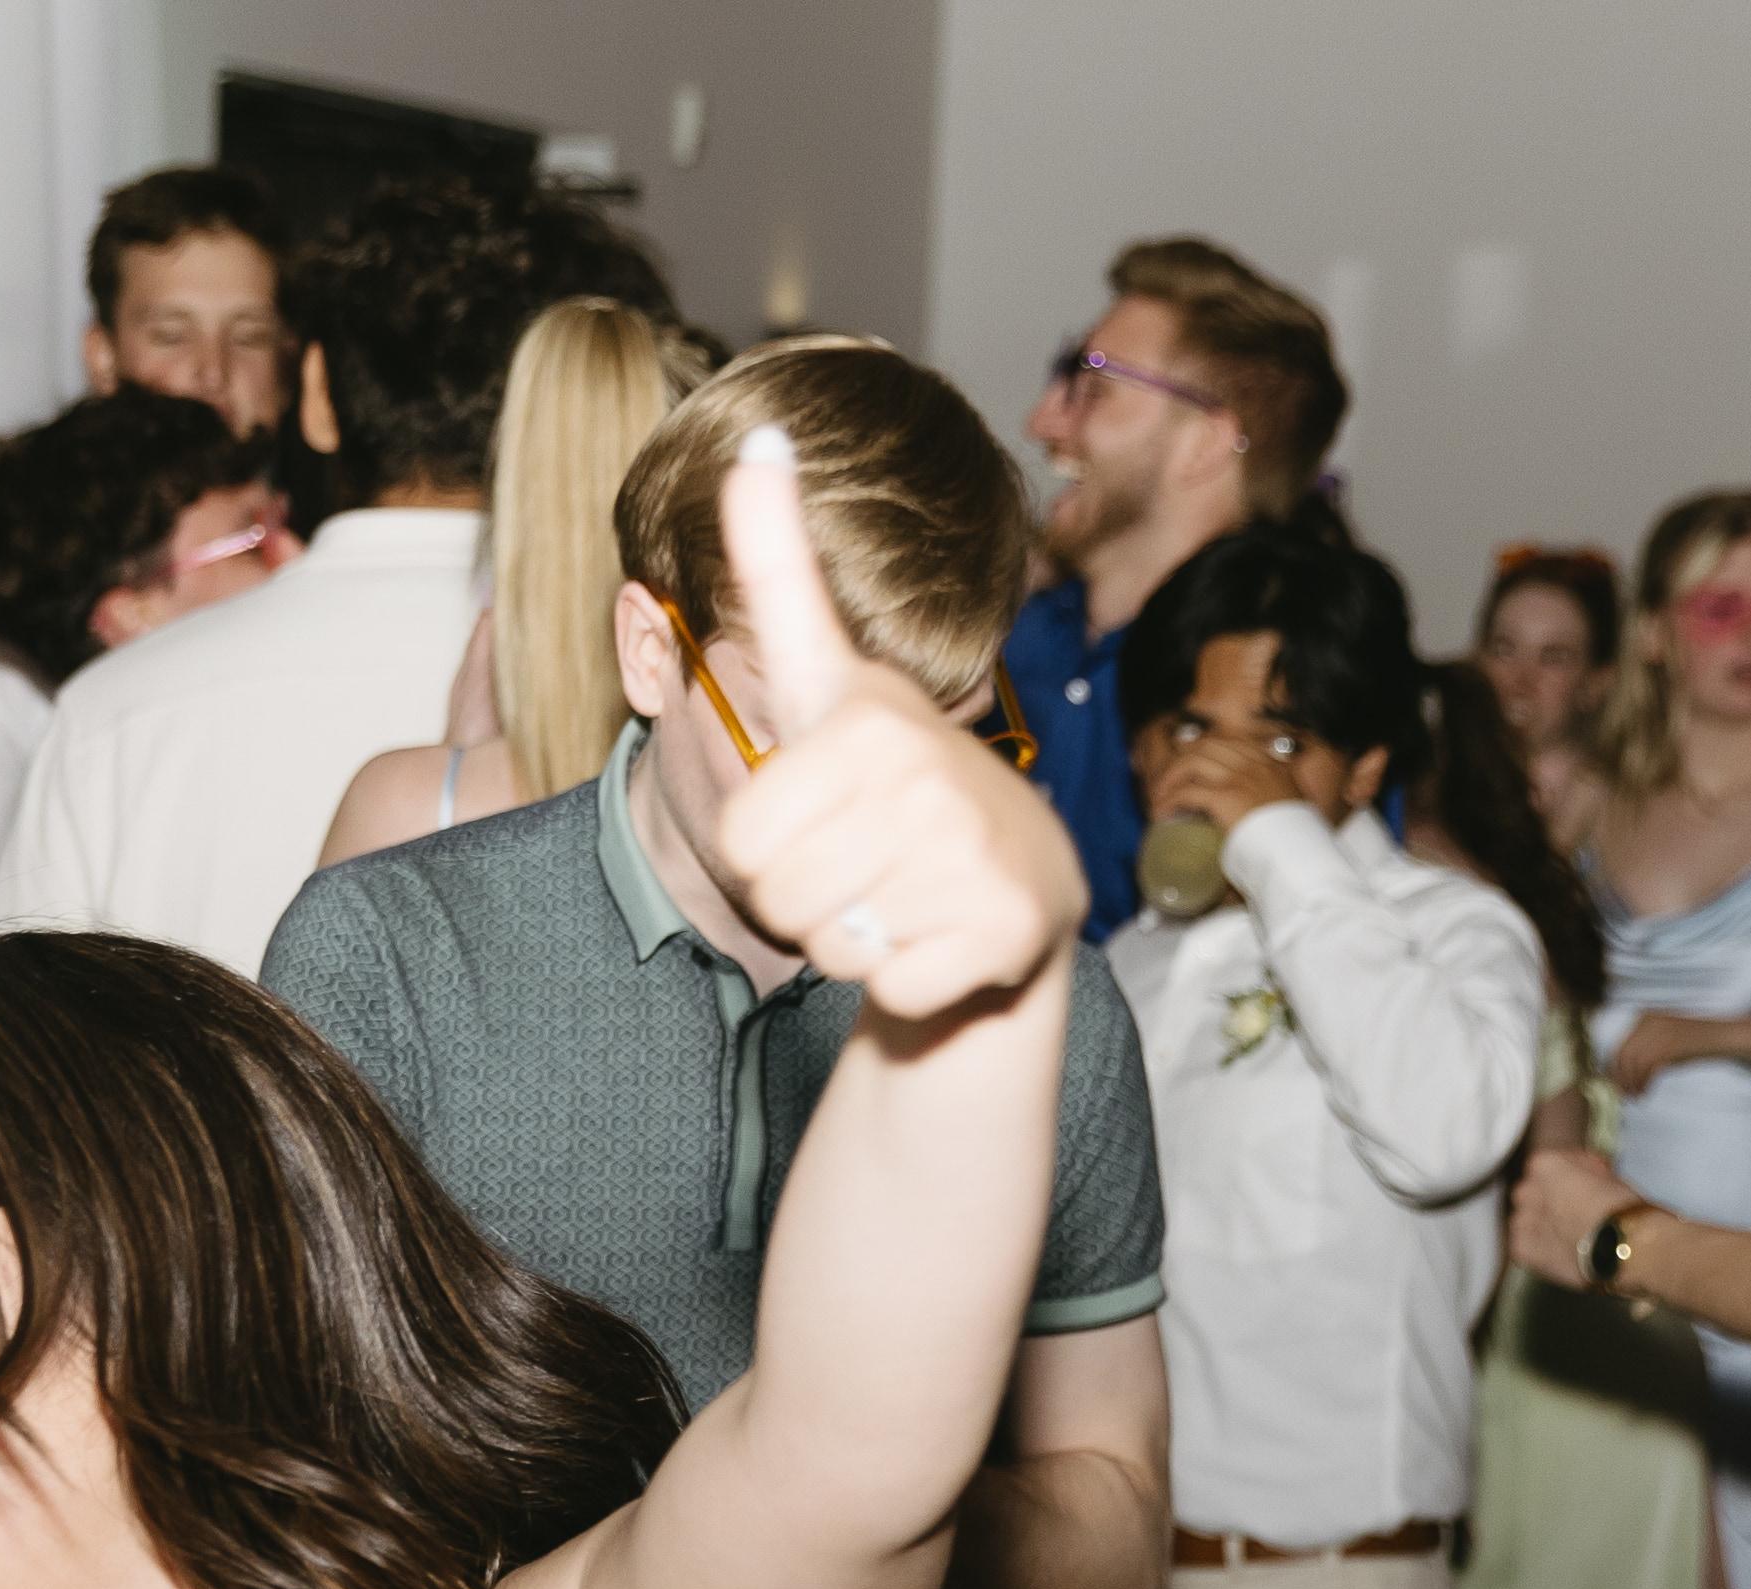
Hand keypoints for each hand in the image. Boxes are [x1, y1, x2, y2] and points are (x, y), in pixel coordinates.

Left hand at [700, 428, 1082, 1024]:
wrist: (1004, 886)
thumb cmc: (887, 786)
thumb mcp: (824, 676)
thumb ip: (780, 569)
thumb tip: (756, 437)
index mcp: (868, 718)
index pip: (746, 832)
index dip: (764, 843)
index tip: (826, 807)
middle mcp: (928, 773)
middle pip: (775, 894)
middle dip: (801, 896)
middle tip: (857, 864)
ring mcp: (972, 853)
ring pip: (830, 943)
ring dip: (851, 937)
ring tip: (898, 894)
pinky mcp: (1004, 931)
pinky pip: (889, 988)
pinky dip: (904, 982)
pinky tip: (938, 936)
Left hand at [1509, 1146, 1648, 1293]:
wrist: (1620, 1244)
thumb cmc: (1620, 1206)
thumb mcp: (1607, 1174)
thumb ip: (1584, 1174)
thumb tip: (1585, 1181)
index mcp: (1544, 1164)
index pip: (1551, 1166)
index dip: (1573, 1176)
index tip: (1588, 1185)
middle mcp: (1525, 1189)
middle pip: (1534, 1193)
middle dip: (1553, 1200)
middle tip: (1579, 1212)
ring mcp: (1520, 1220)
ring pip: (1528, 1220)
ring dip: (1545, 1224)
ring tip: (1572, 1235)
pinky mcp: (1521, 1249)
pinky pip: (1526, 1245)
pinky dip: (1541, 1249)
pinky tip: (1563, 1252)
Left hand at [1602, 1013, 1710, 1096]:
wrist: (1721, 1037)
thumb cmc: (1692, 1042)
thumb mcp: (1663, 1038)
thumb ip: (1643, 1047)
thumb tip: (1621, 1072)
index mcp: (1645, 1017)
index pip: (1618, 1045)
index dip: (1613, 1067)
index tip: (1614, 1083)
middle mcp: (1650, 1022)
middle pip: (1622, 1055)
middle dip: (1619, 1078)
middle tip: (1623, 1093)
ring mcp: (1661, 1033)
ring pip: (1633, 1063)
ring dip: (1631, 1084)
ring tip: (1635, 1096)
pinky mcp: (1671, 1046)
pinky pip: (1648, 1068)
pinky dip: (1643, 1083)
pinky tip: (1645, 1092)